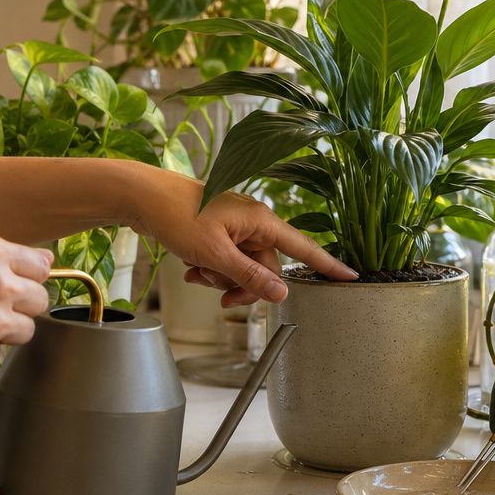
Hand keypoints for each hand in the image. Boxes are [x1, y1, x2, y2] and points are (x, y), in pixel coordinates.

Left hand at [136, 170, 356, 306]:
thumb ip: (249, 276)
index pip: (303, 248)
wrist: (142, 198)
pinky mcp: (220, 232)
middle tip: (220, 296)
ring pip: (244, 268)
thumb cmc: (177, 216)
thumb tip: (282, 293)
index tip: (351, 276)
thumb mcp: (215, 254)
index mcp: (261, 220)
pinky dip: (212, 271)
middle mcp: (254, 222)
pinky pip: (228, 261)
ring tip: (197, 274)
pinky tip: (192, 269)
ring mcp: (236, 227)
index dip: (328, 265)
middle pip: (267, 268)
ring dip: (222, 279)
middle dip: (244, 285)